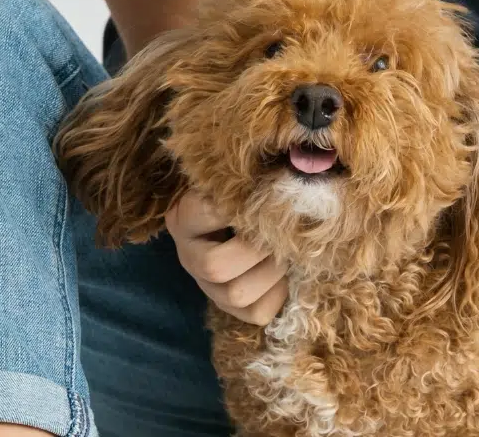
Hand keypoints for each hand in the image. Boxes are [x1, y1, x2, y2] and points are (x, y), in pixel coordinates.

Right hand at [165, 190, 288, 325]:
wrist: (239, 216)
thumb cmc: (241, 193)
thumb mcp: (235, 180)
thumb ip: (248, 177)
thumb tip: (296, 166)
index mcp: (183, 218)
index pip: (204, 214)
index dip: (236, 208)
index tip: (257, 196)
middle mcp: (188, 255)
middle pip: (215, 266)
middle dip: (256, 250)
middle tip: (277, 232)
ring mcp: (206, 286)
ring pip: (237, 294)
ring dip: (271, 272)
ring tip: (284, 252)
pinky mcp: (230, 307)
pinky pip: (257, 313)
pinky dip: (278, 294)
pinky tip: (283, 274)